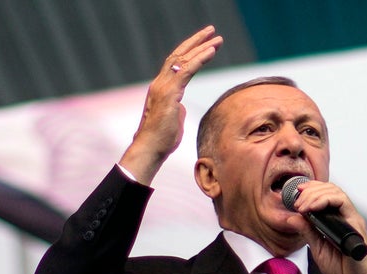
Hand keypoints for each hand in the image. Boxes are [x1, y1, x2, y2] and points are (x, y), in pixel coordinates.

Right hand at [119, 26, 222, 184]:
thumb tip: (181, 107)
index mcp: (162, 88)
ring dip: (201, 47)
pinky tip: (211, 51)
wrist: (150, 149)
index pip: (175, 63)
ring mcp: (163, 86)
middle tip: (211, 32)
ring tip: (216, 38)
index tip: (206, 44)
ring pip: (183, 59)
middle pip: (178, 55)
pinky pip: (186, 70)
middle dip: (196, 41)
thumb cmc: (161, 140)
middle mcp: (160, 83)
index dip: (190, 51)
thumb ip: (177, 110)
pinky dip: (199, 59)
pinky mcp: (169, 93)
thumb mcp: (173, 121)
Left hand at [286, 181, 366, 273]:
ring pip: (336, 192)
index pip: (326, 195)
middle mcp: (346, 216)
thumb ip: (308, 232)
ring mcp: (352, 219)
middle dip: (310, 191)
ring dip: (315, 194)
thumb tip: (292, 218)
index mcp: (337, 220)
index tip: (296, 192)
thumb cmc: (342, 269)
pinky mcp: (356, 224)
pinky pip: (343, 202)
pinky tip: (312, 208)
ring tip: (302, 205)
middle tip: (297, 202)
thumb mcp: (318, 248)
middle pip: (330, 189)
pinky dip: (325, 200)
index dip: (311, 189)